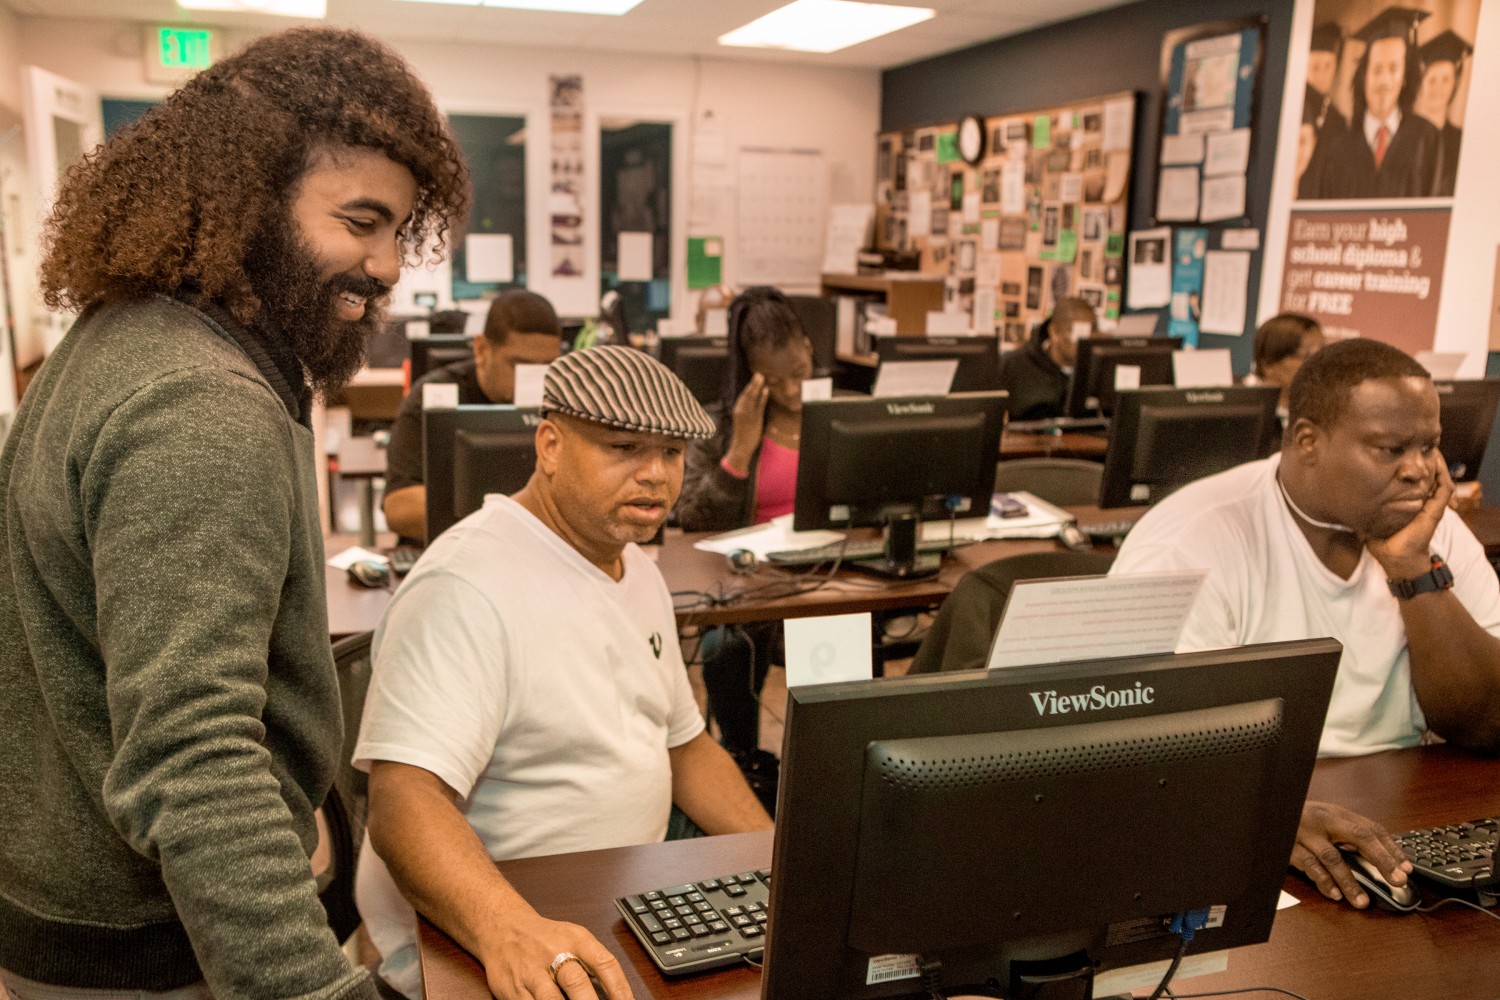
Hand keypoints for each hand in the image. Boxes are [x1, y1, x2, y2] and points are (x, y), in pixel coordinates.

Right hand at [480, 908, 632, 999]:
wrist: (502, 927)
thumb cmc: (545, 938)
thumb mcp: (574, 939)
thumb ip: (593, 964)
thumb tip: (616, 995)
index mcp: (575, 939)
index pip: (604, 963)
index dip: (620, 989)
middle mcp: (553, 953)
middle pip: (576, 983)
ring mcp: (530, 973)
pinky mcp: (512, 990)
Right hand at [725, 373, 768, 471]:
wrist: (741, 447)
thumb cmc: (742, 434)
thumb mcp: (742, 421)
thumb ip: (746, 412)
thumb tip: (752, 404)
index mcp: (737, 410)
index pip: (743, 396)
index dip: (749, 387)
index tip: (753, 379)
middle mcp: (741, 410)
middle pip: (748, 394)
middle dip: (753, 383)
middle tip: (758, 374)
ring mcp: (748, 414)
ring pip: (752, 397)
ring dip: (757, 387)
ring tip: (761, 378)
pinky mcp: (754, 419)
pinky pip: (759, 406)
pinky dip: (762, 397)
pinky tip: (765, 390)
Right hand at [1291, 800, 1410, 908]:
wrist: (1264, 808)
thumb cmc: (1297, 819)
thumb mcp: (1324, 819)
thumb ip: (1345, 835)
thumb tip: (1378, 860)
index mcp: (1336, 813)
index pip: (1371, 828)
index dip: (1391, 848)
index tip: (1406, 868)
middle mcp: (1323, 821)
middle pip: (1359, 837)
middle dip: (1381, 860)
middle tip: (1398, 880)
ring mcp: (1306, 833)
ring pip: (1333, 858)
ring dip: (1350, 882)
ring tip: (1362, 902)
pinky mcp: (1289, 847)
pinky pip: (1309, 866)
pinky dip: (1323, 882)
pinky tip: (1334, 894)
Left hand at [1367, 450, 1453, 578]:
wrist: (1396, 558)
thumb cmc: (1381, 540)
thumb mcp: (1366, 516)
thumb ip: (1357, 504)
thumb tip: (1336, 493)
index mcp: (1407, 500)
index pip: (1410, 476)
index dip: (1407, 462)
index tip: (1397, 448)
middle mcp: (1420, 499)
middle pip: (1426, 472)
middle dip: (1422, 457)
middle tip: (1413, 441)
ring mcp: (1429, 504)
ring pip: (1439, 476)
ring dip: (1435, 461)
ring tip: (1428, 446)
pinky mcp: (1435, 510)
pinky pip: (1444, 487)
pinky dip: (1442, 473)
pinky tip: (1436, 460)